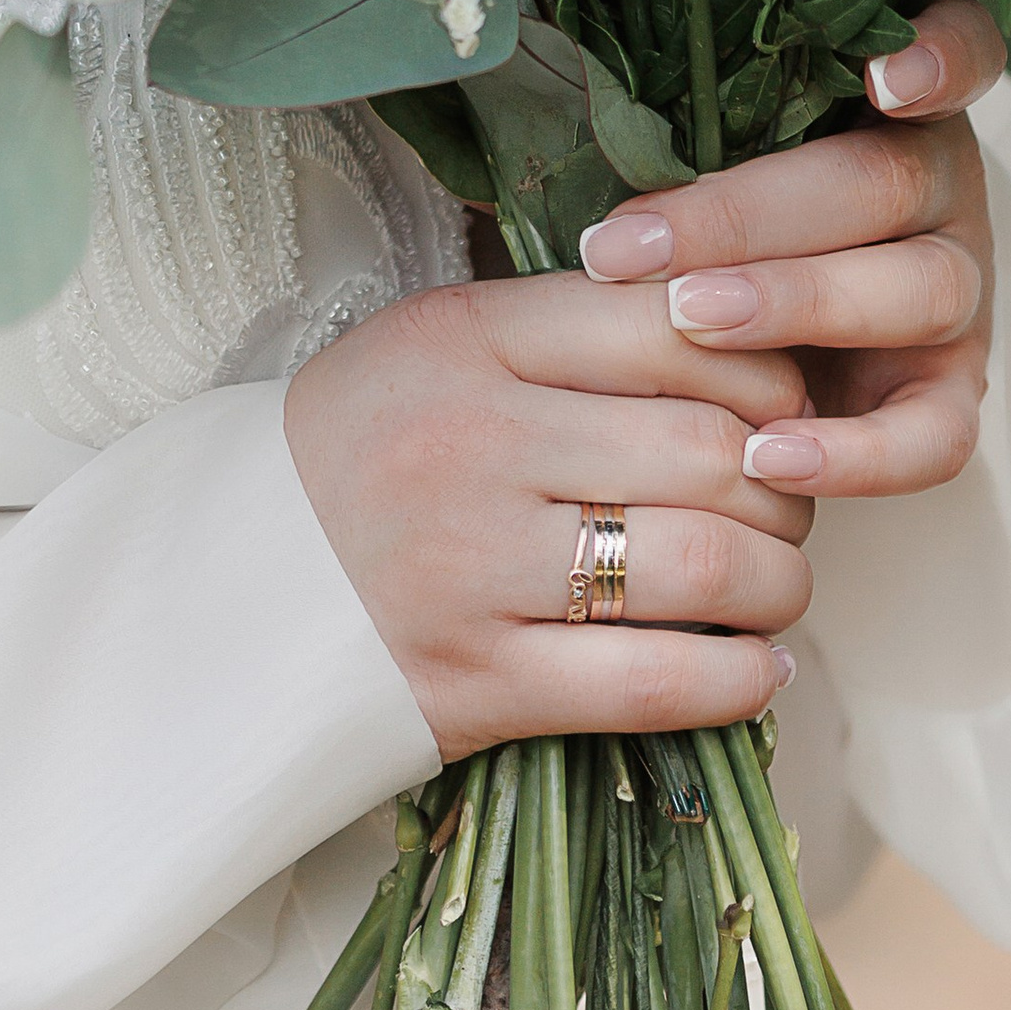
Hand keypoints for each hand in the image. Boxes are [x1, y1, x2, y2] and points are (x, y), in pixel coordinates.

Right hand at [284, 260, 813, 755]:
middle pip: (711, 447)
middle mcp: (475, 442)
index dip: (759, 365)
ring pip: (708, 565)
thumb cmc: (361, 447)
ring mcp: (476, 569)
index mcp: (464, 337)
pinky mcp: (482, 685)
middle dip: (784, 480)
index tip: (775, 397)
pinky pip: (658, 684)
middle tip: (782, 495)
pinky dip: (740, 677)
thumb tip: (732, 329)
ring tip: (773, 578)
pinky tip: (757, 663)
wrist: (226, 584)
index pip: (669, 324)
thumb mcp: (438, 343)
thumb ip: (568, 326)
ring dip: (779, 578)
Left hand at [574, 0, 1003, 500]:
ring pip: (918, 291)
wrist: (738, 329)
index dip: (936, 56)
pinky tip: (771, 456)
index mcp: (892, 103)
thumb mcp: (691, 143)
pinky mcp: (949, 394)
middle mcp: (941, 187)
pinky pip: (935, 435)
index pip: (960, 48)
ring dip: (796, 304)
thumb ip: (667, 116)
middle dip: (747, 214)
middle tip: (636, 246)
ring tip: (689, 322)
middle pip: (881, 183)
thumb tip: (544, 117)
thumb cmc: (700, 205)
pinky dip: (860, 453)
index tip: (881, 74)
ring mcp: (956, 290)